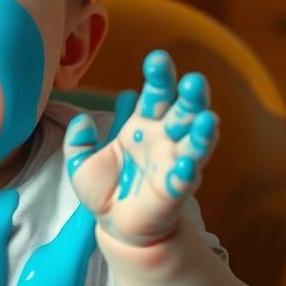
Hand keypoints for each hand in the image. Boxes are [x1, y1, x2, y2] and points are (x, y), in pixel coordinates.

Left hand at [63, 50, 218, 245]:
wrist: (116, 227)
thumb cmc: (105, 191)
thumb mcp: (81, 165)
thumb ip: (77, 143)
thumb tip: (80, 121)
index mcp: (142, 126)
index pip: (156, 95)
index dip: (159, 77)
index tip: (156, 59)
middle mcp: (164, 140)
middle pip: (184, 112)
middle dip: (191, 97)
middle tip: (194, 81)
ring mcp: (174, 163)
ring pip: (195, 142)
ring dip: (202, 131)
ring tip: (209, 118)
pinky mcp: (176, 191)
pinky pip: (184, 179)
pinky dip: (186, 171)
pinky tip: (185, 163)